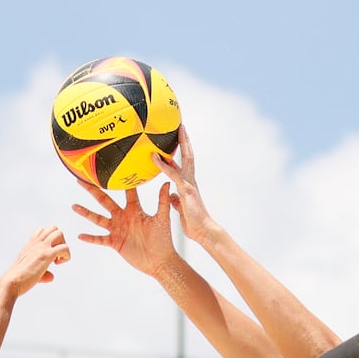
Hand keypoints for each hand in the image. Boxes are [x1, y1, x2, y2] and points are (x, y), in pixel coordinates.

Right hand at [3, 226, 69, 296]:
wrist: (11, 282)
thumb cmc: (19, 279)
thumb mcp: (30, 271)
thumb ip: (43, 273)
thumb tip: (51, 277)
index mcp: (30, 245)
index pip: (41, 230)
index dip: (50, 239)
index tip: (49, 253)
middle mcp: (35, 243)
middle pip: (53, 228)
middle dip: (60, 240)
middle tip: (56, 254)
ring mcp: (41, 247)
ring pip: (59, 233)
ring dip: (63, 245)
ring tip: (57, 259)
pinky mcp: (47, 255)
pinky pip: (64, 248)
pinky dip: (66, 255)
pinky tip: (58, 263)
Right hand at [73, 179, 178, 275]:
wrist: (160, 260)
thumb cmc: (163, 239)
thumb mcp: (162, 219)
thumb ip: (163, 201)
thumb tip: (168, 183)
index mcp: (135, 210)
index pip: (126, 192)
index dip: (120, 181)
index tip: (111, 168)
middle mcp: (123, 217)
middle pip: (105, 201)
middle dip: (93, 191)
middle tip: (81, 181)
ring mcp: (117, 230)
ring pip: (98, 219)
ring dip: (86, 213)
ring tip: (74, 206)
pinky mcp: (115, 243)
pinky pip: (100, 239)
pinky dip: (90, 238)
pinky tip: (80, 236)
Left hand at [156, 126, 221, 242]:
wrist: (204, 231)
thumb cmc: (194, 224)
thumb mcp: (182, 209)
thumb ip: (177, 200)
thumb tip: (172, 196)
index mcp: (189, 184)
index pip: (184, 164)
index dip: (181, 151)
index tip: (177, 139)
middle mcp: (190, 180)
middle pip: (188, 155)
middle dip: (184, 141)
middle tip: (180, 126)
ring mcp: (189, 183)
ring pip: (184, 159)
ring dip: (180, 144)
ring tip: (176, 129)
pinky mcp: (185, 190)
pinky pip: (172, 174)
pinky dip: (163, 165)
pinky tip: (154, 157)